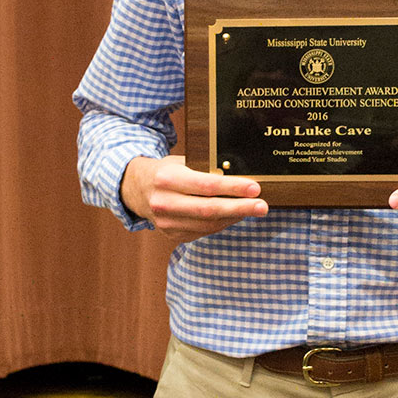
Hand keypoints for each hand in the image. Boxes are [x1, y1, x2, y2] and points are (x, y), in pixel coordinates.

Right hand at [122, 155, 267, 235]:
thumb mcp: (180, 162)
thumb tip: (239, 177)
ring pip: (208, 224)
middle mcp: (164, 203)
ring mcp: (166, 222)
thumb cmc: (165, 172)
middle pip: (209, 209)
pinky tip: (234, 216)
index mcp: (166, 179)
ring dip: (234, 217)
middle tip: (262, 206)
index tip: (255, 188)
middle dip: (240, 208)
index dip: (233, 188)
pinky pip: (203, 232)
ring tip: (253, 209)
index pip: (206, 185)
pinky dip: (222, 224)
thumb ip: (204, 170)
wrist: (135, 189)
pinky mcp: (171, 234)